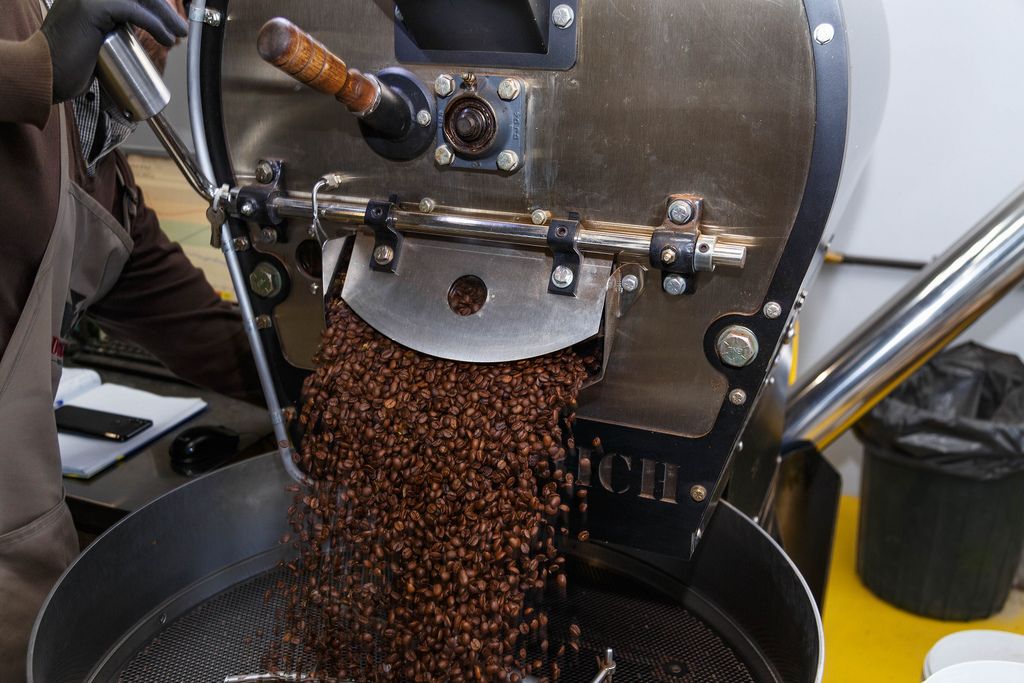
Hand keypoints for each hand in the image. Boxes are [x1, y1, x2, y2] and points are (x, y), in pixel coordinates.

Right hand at [41, 0, 187, 101]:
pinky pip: (132, 10)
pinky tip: (167, 37)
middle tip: (180, 29)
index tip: (170, 21)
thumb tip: (143, 31)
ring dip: (164, 15)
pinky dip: (154, 23)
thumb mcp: (96, 39)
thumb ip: (113, 27)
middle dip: (162, 8)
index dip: (152, 4)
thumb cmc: (70, 64)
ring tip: (178, 34)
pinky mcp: (91, 7)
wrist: (45, 74)